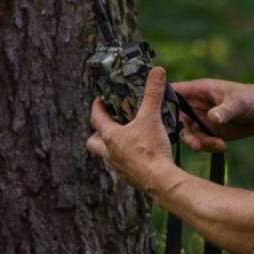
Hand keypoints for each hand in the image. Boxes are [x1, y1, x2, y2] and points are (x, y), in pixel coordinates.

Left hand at [86, 66, 174, 193]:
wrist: (161, 181)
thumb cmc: (151, 151)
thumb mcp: (152, 117)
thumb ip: (153, 94)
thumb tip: (157, 72)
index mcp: (111, 137)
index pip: (96, 118)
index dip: (97, 107)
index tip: (100, 100)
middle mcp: (110, 153)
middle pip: (93, 142)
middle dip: (97, 133)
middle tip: (107, 125)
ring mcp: (118, 167)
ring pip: (106, 156)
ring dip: (110, 147)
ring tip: (124, 140)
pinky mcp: (128, 178)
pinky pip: (120, 167)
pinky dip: (124, 160)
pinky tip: (137, 156)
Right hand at [171, 78, 253, 151]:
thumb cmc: (253, 98)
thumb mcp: (239, 102)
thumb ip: (225, 110)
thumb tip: (211, 117)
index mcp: (200, 90)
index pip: (175, 92)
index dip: (164, 102)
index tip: (162, 117)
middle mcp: (198, 105)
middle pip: (178, 119)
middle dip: (185, 132)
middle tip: (196, 144)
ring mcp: (203, 120)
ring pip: (190, 134)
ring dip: (200, 142)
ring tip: (217, 145)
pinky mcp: (211, 133)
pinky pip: (203, 142)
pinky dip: (210, 147)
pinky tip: (223, 147)